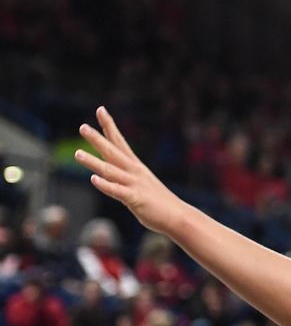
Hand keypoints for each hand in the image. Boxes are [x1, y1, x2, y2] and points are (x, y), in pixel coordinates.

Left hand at [75, 107, 184, 234]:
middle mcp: (134, 171)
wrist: (177, 216)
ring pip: (110, 170)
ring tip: (77, 153)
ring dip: (93, 161)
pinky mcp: (135, 199)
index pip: (119, 141)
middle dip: (97, 139)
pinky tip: (93, 179)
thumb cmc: (158, 202)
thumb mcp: (140, 185)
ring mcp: (135, 184)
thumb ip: (121, 178)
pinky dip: (105, 184)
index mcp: (135, 166)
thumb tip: (104, 175)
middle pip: (113, 151)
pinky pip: (117, 191)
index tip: (100, 110)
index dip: (109, 126)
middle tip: (82, 127)